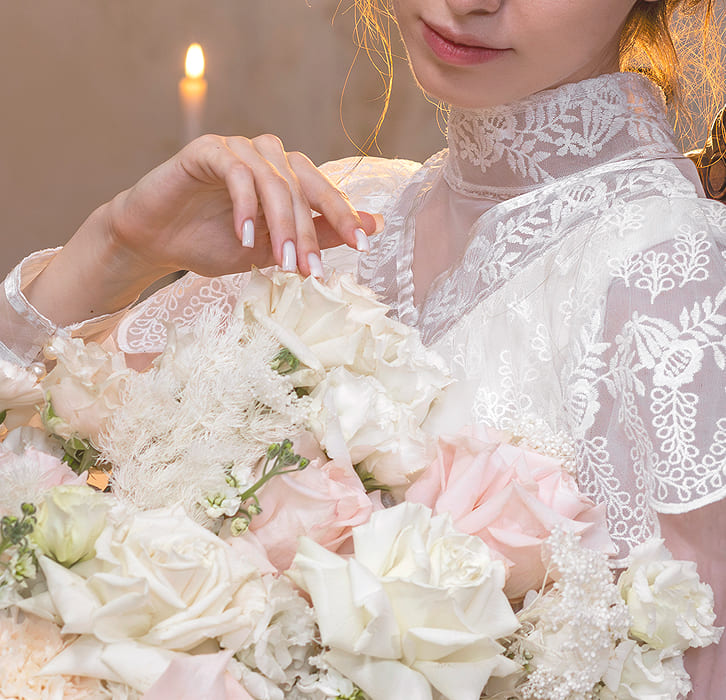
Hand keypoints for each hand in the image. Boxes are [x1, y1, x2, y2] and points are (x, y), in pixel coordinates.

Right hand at [25, 134, 379, 324]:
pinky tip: (244, 236)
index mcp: (287, 177)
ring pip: (274, 179)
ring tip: (282, 261)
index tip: (364, 246)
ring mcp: (237, 150)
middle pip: (303, 185)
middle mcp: (267, 157)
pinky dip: (245, 205)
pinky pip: (236, 172)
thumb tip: (373, 227)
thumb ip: (317, 236)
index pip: (324, 192)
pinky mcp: (207, 150)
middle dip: (311, 230)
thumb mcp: (271, 249)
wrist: (155, 241)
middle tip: (313, 269)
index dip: (345, 217)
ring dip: (282, 222)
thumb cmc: (212, 242)